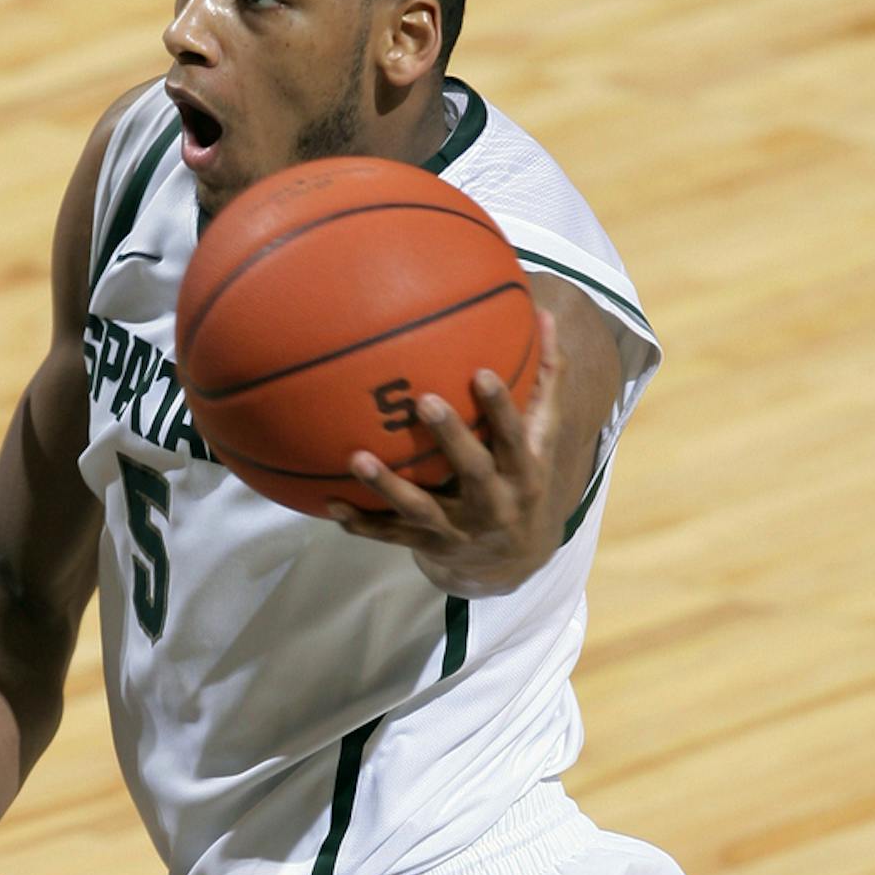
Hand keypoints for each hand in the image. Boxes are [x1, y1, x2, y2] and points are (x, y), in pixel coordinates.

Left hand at [327, 311, 568, 593]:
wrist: (509, 562)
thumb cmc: (521, 480)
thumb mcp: (541, 440)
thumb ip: (544, 381)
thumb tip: (544, 313)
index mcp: (523, 474)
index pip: (515, 437)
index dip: (499, 409)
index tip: (481, 373)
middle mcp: (492, 504)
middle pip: (473, 470)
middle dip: (450, 438)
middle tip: (423, 400)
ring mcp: (457, 529)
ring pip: (420, 509)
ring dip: (387, 486)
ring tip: (357, 458)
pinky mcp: (427, 545)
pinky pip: (389, 536)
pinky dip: (360, 523)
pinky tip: (330, 504)